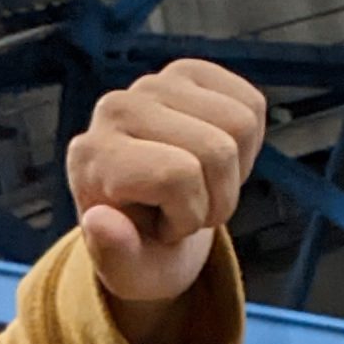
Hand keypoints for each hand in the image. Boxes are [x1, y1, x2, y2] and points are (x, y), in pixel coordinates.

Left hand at [67, 59, 266, 313]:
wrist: (150, 221)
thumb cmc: (141, 248)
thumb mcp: (127, 272)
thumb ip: (113, 254)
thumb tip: (98, 220)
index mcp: (92, 156)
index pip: (177, 175)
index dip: (189, 216)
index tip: (164, 230)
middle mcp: (116, 108)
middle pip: (217, 151)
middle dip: (217, 199)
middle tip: (188, 211)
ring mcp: (154, 84)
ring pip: (240, 123)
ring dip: (234, 171)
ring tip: (201, 185)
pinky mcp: (189, 72)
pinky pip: (251, 104)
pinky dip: (249, 145)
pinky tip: (214, 158)